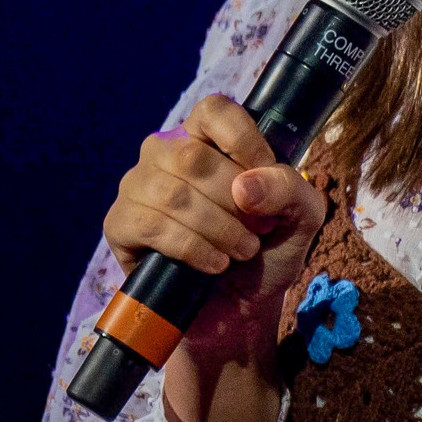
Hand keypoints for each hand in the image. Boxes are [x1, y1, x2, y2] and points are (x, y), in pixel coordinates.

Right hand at [102, 94, 328, 363]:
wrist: (238, 310)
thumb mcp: (300, 217)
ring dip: (217, 229)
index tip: (264, 177)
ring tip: (241, 252)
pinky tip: (213, 264)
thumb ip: (290, 188)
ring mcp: (138, 186)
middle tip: (257, 232)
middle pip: (192, 157)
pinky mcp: (121, 223)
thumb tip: (246, 186)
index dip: (243, 141)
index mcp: (209, 137)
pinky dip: (191, 248)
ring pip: (171, 194)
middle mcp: (167, 152)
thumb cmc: (267, 251)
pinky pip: (149, 224)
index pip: (214, 110)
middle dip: (233, 202)